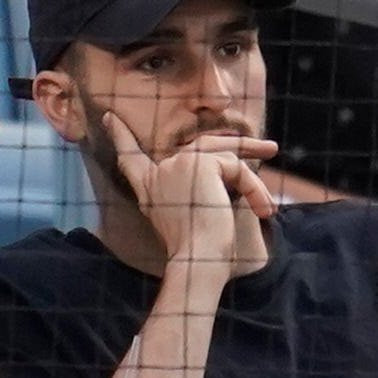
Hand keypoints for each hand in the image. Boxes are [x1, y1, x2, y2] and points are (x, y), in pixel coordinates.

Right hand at [104, 111, 276, 279]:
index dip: (120, 136)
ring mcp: (178, 164)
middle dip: (240, 145)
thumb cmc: (198, 252)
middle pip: (202, 147)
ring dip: (252, 183)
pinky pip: (237, 168)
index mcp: (150, 187)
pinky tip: (262, 211)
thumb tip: (226, 171)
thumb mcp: (187, 219)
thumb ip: (193, 192)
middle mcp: (159, 172)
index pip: (130, 157)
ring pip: (226, 157)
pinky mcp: (201, 163)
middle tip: (270, 149)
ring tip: (269, 208)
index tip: (107, 117)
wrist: (198, 260)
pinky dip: (254, 189)